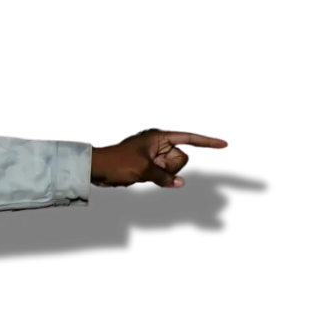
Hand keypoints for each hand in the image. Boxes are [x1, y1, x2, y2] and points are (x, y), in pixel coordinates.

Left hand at [91, 129, 227, 188]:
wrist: (96, 169)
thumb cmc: (118, 162)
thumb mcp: (143, 170)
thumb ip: (165, 177)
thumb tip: (181, 183)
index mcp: (159, 136)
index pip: (190, 138)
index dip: (208, 141)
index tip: (224, 144)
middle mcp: (159, 143)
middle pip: (181, 157)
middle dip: (171, 166)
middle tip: (150, 167)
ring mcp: (154, 155)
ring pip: (173, 167)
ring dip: (163, 173)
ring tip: (143, 172)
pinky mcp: (149, 165)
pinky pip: (163, 173)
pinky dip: (160, 177)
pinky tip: (146, 176)